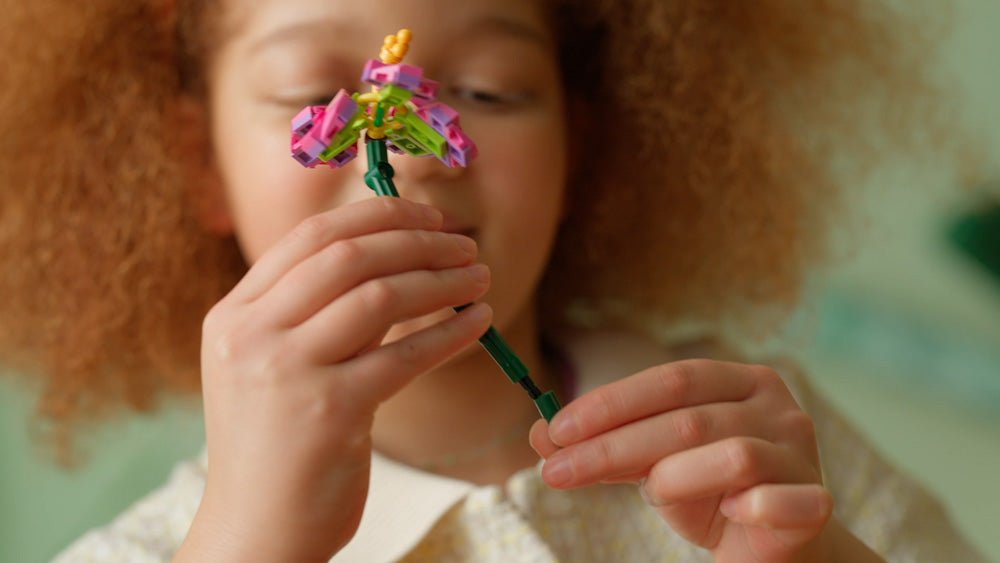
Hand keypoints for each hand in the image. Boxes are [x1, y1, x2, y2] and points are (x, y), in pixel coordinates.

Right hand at [178, 198, 492, 561]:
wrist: (256, 533)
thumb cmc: (276, 448)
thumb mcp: (271, 368)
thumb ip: (314, 316)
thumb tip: (395, 262)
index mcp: (234, 315)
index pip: (312, 237)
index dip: (377, 215)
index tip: (427, 217)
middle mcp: (251, 334)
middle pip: (349, 255)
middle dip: (417, 241)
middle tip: (464, 246)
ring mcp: (285, 372)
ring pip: (380, 296)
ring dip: (442, 280)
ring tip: (480, 278)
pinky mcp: (328, 413)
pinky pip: (405, 356)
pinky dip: (450, 332)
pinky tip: (478, 323)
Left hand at [530, 359, 840, 562]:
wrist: (772, 549)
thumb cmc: (709, 494)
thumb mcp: (652, 464)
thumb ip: (607, 444)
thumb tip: (538, 433)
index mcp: (739, 381)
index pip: (671, 379)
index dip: (610, 402)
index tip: (555, 430)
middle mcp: (776, 405)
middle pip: (687, 418)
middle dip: (611, 446)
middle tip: (555, 471)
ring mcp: (800, 452)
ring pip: (729, 453)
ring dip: (674, 478)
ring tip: (656, 495)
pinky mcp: (813, 502)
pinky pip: (775, 500)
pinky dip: (746, 507)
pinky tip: (728, 514)